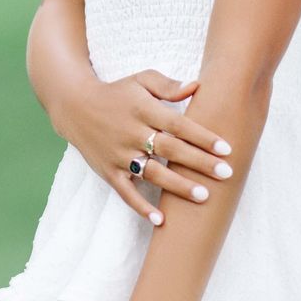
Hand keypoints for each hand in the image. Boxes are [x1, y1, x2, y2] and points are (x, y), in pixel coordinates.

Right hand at [60, 72, 233, 226]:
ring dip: (178, 185)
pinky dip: (141, 207)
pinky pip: (126, 192)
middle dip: (199, 162)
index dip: (202, 136)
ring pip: (152, 173)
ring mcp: (119, 154)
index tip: (226, 148)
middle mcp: (131, 132)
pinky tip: (161, 220)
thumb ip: (168, 86)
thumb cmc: (116, 93)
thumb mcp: (140, 80)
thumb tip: (198, 86)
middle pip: (170, 149)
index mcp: (143, 109)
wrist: (74, 106)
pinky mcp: (108, 171)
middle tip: (226, 173)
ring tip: (204, 196)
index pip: (178, 124)